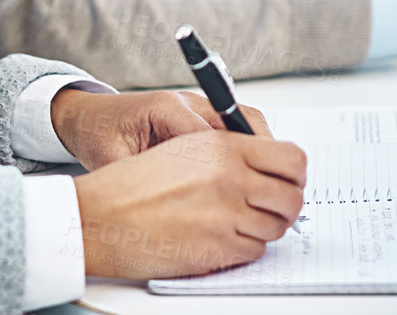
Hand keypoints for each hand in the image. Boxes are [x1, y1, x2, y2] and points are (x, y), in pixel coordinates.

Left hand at [49, 88, 271, 170]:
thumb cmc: (100, 135)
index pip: (207, 133)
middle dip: (259, 151)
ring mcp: (197, 106)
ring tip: (269, 181)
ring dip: (259, 148)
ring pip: (244, 121)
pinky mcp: (201, 115)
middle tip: (275, 183)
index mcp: (164, 108)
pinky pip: (235, 128)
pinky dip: (248, 148)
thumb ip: (138, 176)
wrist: (91, 116)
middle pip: (238, 119)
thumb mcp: (112, 159)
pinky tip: (252, 175)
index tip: (246, 187)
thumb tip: (164, 202)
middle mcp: (187, 101)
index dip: (229, 161)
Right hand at [73, 131, 306, 278]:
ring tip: (243, 220)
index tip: (288, 177)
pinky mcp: (217, 249)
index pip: (292, 158)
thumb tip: (265, 163)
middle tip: (273, 204)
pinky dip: (246, 246)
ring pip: (276, 227)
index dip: (295, 172)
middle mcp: (232, 180)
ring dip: (266, 225)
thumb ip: (228, 149)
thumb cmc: (134, 181)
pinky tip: (224, 235)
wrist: (101, 216)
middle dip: (287, 203)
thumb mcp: (184, 147)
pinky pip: (254, 250)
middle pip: (293, 197)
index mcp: (225, 147)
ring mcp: (227, 217)